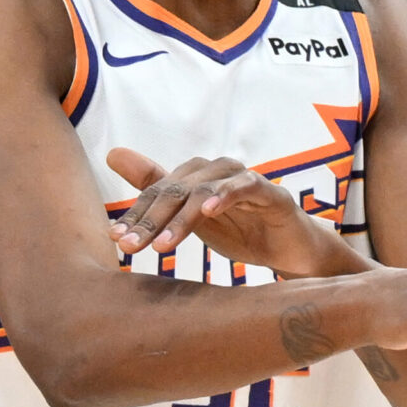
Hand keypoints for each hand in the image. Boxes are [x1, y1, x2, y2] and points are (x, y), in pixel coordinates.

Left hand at [106, 148, 353, 277]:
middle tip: (130, 246)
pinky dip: (226, 196)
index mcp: (197, 176)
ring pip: (205, 191)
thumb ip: (157, 188)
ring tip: (161, 245)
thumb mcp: (192, 217)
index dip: (136, 214)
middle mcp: (218, 170)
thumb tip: (113, 153)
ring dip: (180, 218)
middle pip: (176, 191)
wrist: (293, 252)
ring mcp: (245, 180)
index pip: (158, 192)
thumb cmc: (241, 230)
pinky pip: (246, 188)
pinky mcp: (272, 194)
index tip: (115, 238)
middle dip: (150, 220)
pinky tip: (208, 211)